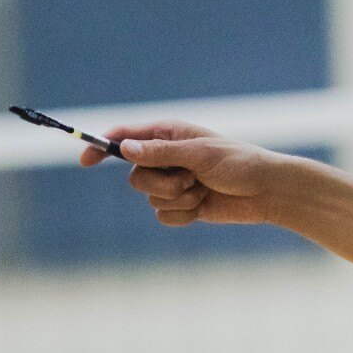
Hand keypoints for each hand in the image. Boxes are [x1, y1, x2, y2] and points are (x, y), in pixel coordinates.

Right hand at [89, 121, 288, 227]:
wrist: (266, 192)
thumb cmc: (238, 163)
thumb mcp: (199, 154)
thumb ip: (161, 152)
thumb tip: (124, 147)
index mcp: (167, 135)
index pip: (124, 138)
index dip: (102, 147)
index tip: (86, 161)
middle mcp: (165, 158)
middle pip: (135, 176)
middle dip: (161, 183)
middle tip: (189, 179)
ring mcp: (172, 183)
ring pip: (150, 198)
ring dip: (178, 199)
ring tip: (203, 190)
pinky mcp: (182, 206)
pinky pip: (164, 216)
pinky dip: (184, 215)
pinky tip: (204, 207)